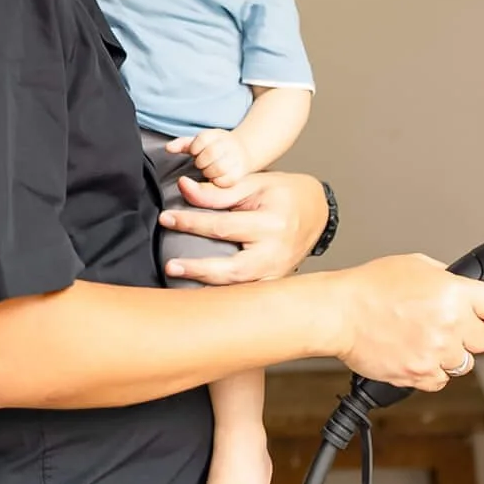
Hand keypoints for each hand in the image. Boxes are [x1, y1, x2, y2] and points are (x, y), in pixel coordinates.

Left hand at [160, 170, 329, 284]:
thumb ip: (218, 190)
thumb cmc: (283, 194)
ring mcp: (278, 273)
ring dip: (208, 287)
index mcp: (273, 224)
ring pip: (240, 288)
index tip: (167, 218)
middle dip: (198, 268)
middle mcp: (277, 253)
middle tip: (170, 265)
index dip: (191, 222)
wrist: (316, 211)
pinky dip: (226, 298)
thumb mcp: (254, 183)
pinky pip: (248, 295)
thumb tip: (184, 188)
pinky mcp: (275, 282)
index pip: (223, 226)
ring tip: (181, 282)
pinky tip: (203, 299)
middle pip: (233, 268)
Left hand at [169, 129, 249, 187]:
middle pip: (211, 153)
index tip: (196, 153)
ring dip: (209, 172)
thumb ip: (182, 144)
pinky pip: (227, 180)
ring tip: (209, 171)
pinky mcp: (241, 171)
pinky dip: (218, 181)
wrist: (242, 151)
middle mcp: (228, 144)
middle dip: (201, 162)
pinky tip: (216, 178)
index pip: (202, 139)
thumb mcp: (199, 142)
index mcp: (216, 134)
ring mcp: (236, 157)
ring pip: (218, 168)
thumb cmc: (214, 147)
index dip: (195, 149)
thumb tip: (168, 148)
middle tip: (202, 164)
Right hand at [330, 254, 483, 390]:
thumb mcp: (415, 265)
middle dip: (467, 334)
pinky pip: (441, 381)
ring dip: (448, 354)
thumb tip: (462, 289)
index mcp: (454, 293)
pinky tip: (412, 352)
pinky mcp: (420, 374)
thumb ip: (446, 279)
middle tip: (444, 325)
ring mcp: (436, 353)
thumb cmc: (369, 287)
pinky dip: (430, 371)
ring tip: (422, 339)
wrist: (338, 313)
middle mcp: (451, 324)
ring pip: (463, 364)